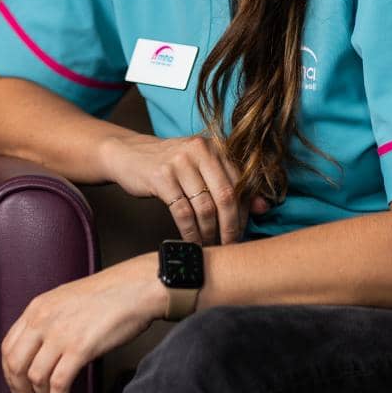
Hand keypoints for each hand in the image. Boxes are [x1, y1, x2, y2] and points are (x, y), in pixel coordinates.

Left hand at [1, 255, 166, 392]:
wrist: (134, 288)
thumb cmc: (107, 294)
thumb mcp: (64, 299)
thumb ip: (47, 320)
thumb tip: (40, 349)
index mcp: (36, 308)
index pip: (7, 346)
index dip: (9, 372)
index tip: (17, 384)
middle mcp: (42, 320)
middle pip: (14, 364)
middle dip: (19, 389)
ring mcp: (60, 334)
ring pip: (34, 377)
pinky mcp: (80, 348)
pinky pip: (58, 384)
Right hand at [98, 133, 268, 244]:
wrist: (128, 155)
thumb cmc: (170, 166)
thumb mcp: (202, 169)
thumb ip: (232, 184)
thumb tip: (263, 207)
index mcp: (215, 146)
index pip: (240, 184)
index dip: (244, 212)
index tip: (242, 232)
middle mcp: (200, 149)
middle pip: (226, 196)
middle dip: (230, 226)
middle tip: (230, 245)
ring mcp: (179, 162)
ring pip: (205, 207)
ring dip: (209, 233)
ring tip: (209, 246)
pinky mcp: (161, 176)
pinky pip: (182, 212)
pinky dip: (189, 232)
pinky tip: (191, 241)